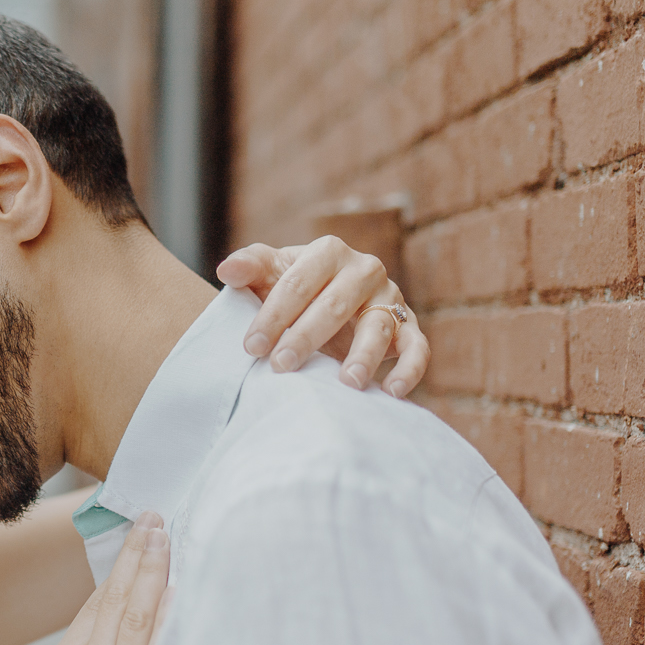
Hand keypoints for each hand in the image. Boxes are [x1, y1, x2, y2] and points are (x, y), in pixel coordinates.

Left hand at [215, 236, 430, 397]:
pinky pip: (418, 348)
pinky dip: (409, 369)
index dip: (273, 314)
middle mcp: (365, 270)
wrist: (331, 304)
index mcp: (329, 252)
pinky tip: (390, 392)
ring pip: (378, 328)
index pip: (298, 282)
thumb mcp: (271, 274)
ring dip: (362, 356)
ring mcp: (391, 299)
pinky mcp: (410, 327)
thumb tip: (226, 270)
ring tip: (345, 384)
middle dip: (306, 337)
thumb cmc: (295, 289)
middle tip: (281, 367)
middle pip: (335, 305)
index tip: (252, 347)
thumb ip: (250, 267)